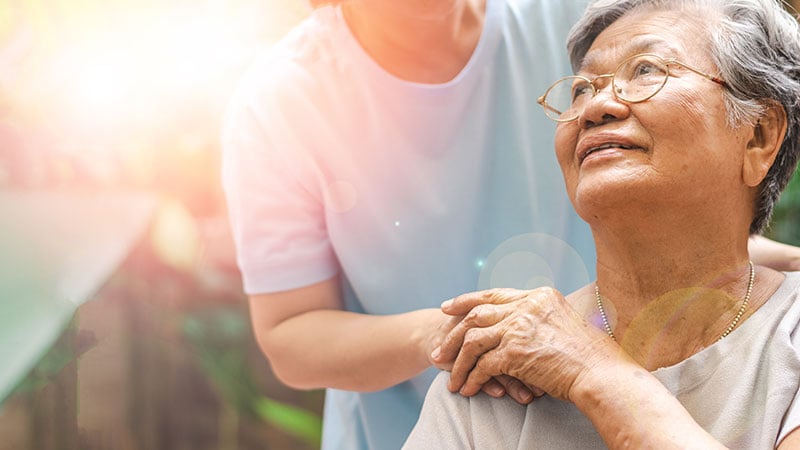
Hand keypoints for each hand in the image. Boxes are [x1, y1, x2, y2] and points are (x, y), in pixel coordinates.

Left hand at [434, 287, 615, 401]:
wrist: (604, 375)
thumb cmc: (595, 358)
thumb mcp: (568, 324)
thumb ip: (544, 319)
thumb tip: (528, 327)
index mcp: (540, 296)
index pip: (494, 295)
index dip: (468, 301)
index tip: (449, 308)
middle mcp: (527, 306)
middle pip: (477, 314)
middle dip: (453, 331)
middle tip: (439, 346)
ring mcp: (520, 327)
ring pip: (473, 340)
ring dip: (457, 360)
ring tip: (449, 376)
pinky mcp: (515, 351)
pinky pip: (482, 366)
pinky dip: (471, 378)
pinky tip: (467, 389)